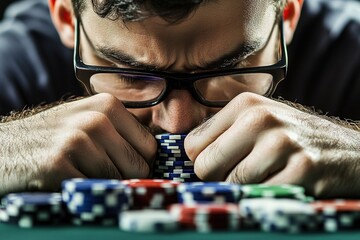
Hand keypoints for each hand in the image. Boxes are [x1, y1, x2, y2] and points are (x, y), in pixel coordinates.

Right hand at [0, 93, 156, 194]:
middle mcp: (96, 119)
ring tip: (77, 173)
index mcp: (108, 105)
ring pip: (118, 182)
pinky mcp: (59, 165)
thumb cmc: (51, 139)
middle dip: (122, 177)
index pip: (150, 147)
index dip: (138, 163)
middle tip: (95, 172)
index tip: (119, 166)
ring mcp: (77, 140)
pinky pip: (93, 192)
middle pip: (139, 166)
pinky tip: (64, 181)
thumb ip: (120, 133)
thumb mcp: (86, 122)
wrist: (2, 150)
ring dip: (100, 186)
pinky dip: (83, 194)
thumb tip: (156, 156)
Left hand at [185, 92, 359, 197]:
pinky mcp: (301, 171)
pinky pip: (259, 196)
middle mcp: (261, 119)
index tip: (219, 165)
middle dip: (218, 179)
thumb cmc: (292, 137)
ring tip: (264, 177)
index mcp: (245, 105)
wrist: (347, 150)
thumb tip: (186, 154)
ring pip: (232, 185)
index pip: (193, 145)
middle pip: (206, 166)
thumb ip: (223, 132)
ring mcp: (282, 144)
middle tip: (240, 176)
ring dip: (243, 189)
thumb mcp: (258, 121)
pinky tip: (279, 184)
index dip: (202, 161)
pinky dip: (263, 197)